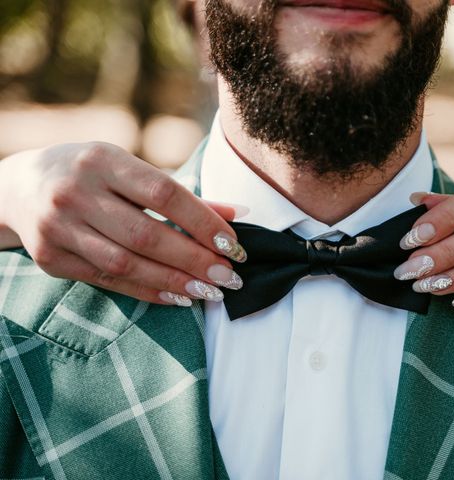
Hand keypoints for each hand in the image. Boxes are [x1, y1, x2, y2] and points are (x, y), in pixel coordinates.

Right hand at [0, 142, 247, 305]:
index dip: (203, 222)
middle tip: (229, 276)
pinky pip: (107, 280)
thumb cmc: (92, 174)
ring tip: (209, 291)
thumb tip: (237, 215)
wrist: (20, 186)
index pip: (164, 193)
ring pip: (126, 263)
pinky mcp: (51, 258)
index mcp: (104, 161)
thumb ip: (182, 195)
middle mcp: (77, 192)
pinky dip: (147, 291)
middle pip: (146, 234)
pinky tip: (177, 297)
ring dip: (174, 282)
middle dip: (194, 260)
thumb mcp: (131, 169)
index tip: (233, 245)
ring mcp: (59, 227)